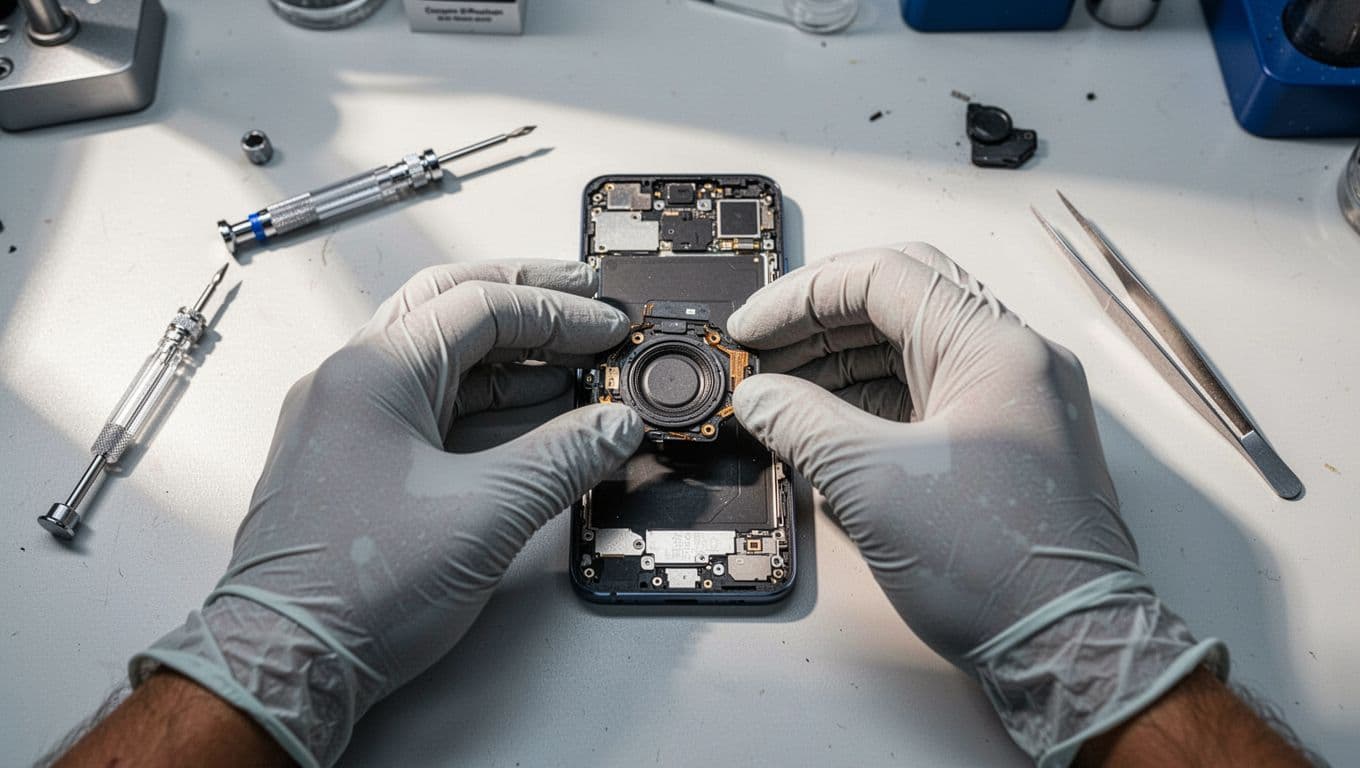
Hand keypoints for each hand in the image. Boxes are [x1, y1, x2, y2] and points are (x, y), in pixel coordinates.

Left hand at [130, 260, 641, 766]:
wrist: (286, 662)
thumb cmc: (355, 590)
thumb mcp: (487, 513)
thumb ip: (563, 457)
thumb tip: (614, 426)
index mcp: (372, 372)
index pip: (479, 306)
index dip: (557, 311)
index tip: (608, 327)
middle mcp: (353, 383)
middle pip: (452, 308)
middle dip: (528, 301)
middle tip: (589, 300)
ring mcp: (351, 421)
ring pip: (443, 359)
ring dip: (514, 356)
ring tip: (578, 366)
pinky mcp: (359, 461)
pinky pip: (433, 406)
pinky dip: (489, 401)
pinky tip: (535, 415)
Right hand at [728, 245, 1224, 766]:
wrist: (1068, 646)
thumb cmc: (995, 567)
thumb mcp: (873, 484)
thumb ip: (804, 424)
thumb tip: (761, 398)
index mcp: (995, 346)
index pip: (884, 276)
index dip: (802, 295)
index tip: (751, 327)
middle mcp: (1013, 360)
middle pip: (900, 301)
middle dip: (819, 323)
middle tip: (762, 353)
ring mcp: (1013, 400)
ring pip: (912, 348)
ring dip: (841, 361)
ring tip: (781, 391)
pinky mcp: (1003, 441)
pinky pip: (927, 393)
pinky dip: (871, 398)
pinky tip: (825, 421)